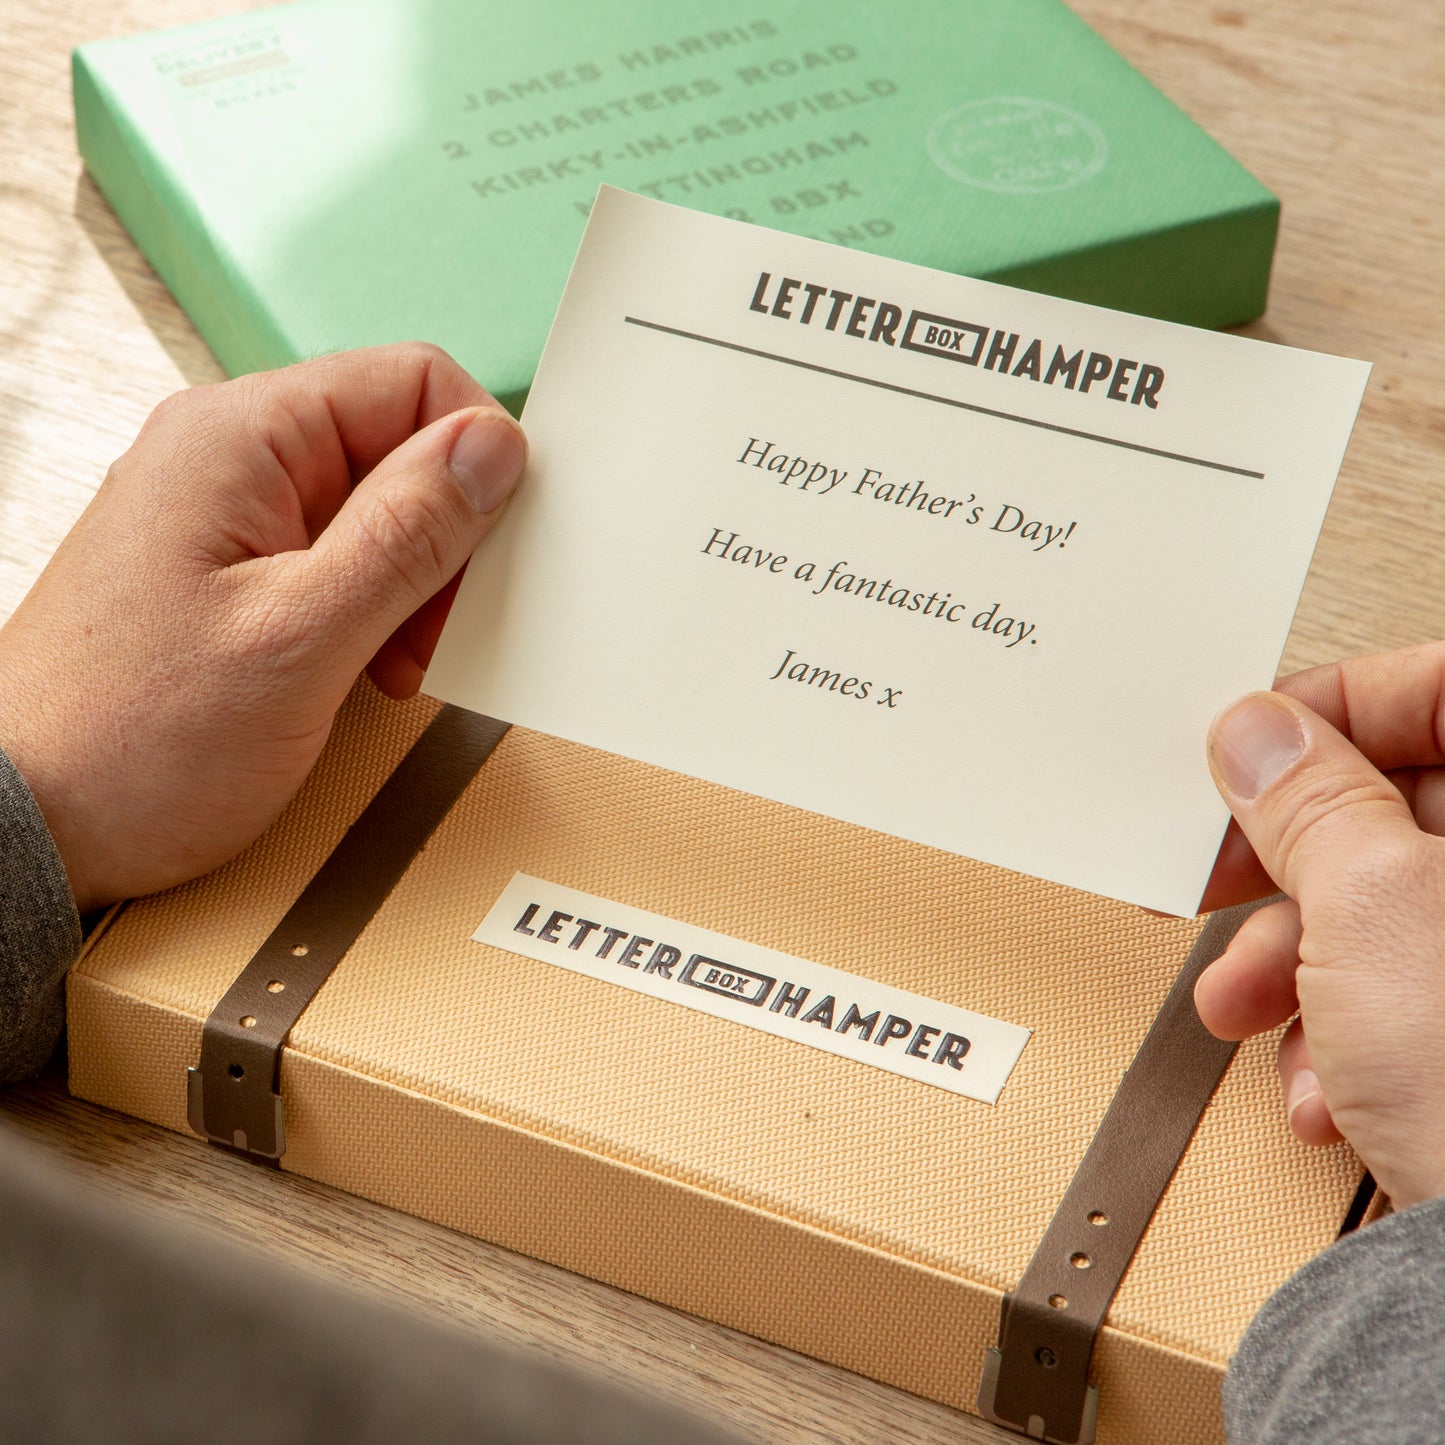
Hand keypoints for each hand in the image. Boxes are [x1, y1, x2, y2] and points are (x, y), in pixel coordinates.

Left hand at [0, 344, 525, 911]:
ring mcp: (227, 515)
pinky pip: (338, 559)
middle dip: (443, 538)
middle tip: (434, 627)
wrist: (36, 827)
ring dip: (412, 585)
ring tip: (391, 663)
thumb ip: (406, 534)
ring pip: (377, 509)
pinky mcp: (231, 572)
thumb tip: (491, 447)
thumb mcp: (301, 638)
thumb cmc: (133, 741)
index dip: (476, 456)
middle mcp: (230, 458)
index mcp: (241, 438)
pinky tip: (362, 670)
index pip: (412, 380)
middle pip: (399, 446)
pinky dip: (373, 612)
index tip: (493, 544)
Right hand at [1196, 642, 1444, 1207]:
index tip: (1249, 746)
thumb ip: (1306, 799)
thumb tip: (1256, 735)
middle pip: (1405, 810)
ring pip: (1394, 913)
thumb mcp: (1369, 909)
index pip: (1442, 688)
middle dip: (1288, 864)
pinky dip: (1346, 1033)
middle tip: (1215, 877)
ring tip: (1245, 1011)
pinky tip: (1322, 1086)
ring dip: (1297, 965)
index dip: (1334, 706)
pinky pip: (1412, 994)